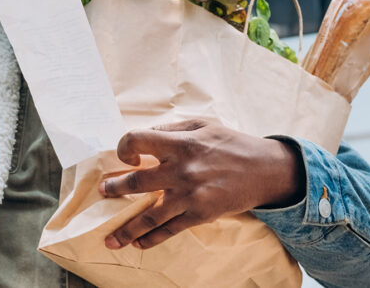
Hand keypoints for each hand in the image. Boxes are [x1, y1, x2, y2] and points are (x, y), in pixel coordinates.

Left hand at [98, 119, 304, 249]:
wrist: (265, 170)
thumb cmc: (232, 143)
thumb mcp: (203, 125)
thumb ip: (172, 129)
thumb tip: (145, 137)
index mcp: (180, 142)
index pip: (136, 140)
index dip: (124, 148)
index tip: (127, 157)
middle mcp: (181, 169)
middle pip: (136, 182)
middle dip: (114, 189)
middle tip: (104, 192)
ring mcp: (189, 195)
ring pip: (149, 215)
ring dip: (126, 228)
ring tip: (110, 238)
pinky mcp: (200, 214)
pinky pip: (169, 230)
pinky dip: (151, 239)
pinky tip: (139, 243)